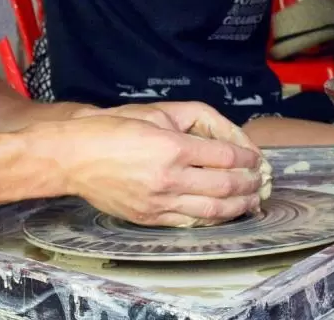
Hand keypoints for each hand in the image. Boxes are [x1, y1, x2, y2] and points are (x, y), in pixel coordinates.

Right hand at [25, 114, 263, 227]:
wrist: (74, 156)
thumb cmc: (114, 128)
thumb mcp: (159, 112)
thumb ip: (198, 120)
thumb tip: (231, 138)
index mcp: (172, 147)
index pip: (226, 158)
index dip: (248, 159)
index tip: (255, 159)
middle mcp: (169, 177)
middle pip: (225, 187)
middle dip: (249, 185)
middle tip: (259, 181)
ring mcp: (159, 202)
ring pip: (212, 211)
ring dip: (238, 207)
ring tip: (250, 201)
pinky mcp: (149, 218)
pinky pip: (190, 222)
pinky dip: (213, 219)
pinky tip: (223, 213)